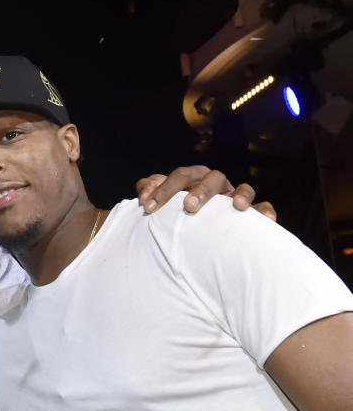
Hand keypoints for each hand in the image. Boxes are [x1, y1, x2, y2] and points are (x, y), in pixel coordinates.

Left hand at [136, 165, 276, 220]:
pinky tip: (266, 218)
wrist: (195, 234)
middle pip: (211, 178)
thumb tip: (144, 195)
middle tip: (189, 206)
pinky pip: (262, 207)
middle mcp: (216, 184)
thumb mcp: (160, 202)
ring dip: (240, 196)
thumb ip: (148, 192)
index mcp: (194, 178)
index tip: (147, 207)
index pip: (181, 176)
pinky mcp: (250, 213)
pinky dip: (265, 210)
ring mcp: (234, 197)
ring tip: (237, 207)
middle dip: (200, 190)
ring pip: (243, 188)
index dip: (164, 189)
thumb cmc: (174, 213)